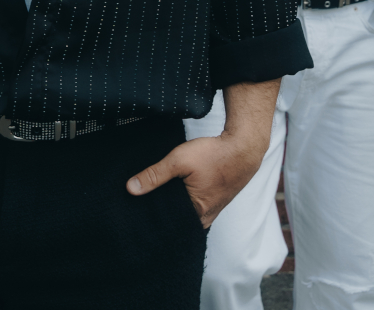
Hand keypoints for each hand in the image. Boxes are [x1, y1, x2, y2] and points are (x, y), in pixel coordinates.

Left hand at [126, 127, 265, 227]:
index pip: (165, 225)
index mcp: (196, 215)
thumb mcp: (179, 160)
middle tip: (139, 201)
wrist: (243, 148)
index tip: (133, 211)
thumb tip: (131, 189)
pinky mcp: (212, 202)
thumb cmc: (214, 155)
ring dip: (170, 204)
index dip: (149, 217)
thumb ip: (155, 175)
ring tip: (154, 194)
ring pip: (182, 214)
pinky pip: (191, 207)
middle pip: (174, 221)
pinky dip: (181, 200)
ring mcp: (210, 212)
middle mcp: (204, 219)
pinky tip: (172, 190)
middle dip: (158, 211)